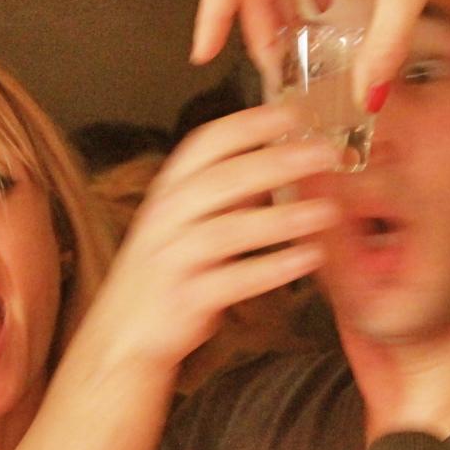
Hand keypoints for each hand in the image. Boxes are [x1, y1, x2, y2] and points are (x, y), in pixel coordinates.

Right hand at [79, 104, 339, 375]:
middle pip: (223, 179)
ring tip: (327, 211)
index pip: (207, 142)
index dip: (250, 124)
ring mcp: (172, 257)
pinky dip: (273, 268)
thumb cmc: (164, 274)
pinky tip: (308, 258)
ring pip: (229, 229)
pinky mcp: (184, 298)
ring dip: (282, 218)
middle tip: (325, 153)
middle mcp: (166, 217)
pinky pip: (233, 279)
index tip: (294, 112)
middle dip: (277, 161)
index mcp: (170, 190)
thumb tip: (277, 160)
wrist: (121, 336)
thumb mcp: (187, 222)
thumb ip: (228, 193)